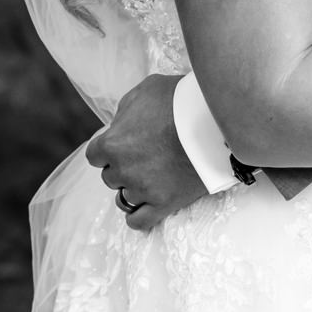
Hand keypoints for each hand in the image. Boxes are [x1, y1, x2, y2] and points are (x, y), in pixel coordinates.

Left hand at [84, 73, 206, 229]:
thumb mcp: (146, 89)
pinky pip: (139, 221)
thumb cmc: (181, 101)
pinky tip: (145, 205)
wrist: (217, 121)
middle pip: (110, 177)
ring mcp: (143, 189)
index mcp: (113, 143)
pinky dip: (138, 216)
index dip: (108, 149)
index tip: (124, 145)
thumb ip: (126, 109)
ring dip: (134, 188)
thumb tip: (120, 123)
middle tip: (145, 156)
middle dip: (123, 167)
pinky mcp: (165, 203)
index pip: (94, 155)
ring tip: (153, 176)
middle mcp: (123, 169)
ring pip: (124, 197)